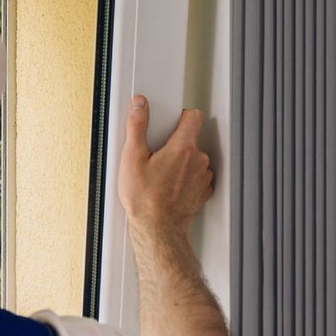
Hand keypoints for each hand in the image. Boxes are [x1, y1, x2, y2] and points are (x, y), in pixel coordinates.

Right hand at [118, 94, 213, 238]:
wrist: (157, 230)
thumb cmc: (145, 199)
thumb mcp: (132, 158)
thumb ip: (137, 126)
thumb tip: (139, 105)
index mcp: (182, 147)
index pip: (193, 116)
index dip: (181, 116)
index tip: (171, 122)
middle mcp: (198, 160)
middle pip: (191, 140)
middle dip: (175, 145)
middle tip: (155, 157)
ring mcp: (203, 177)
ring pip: (194, 160)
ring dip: (181, 164)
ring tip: (160, 175)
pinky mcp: (203, 192)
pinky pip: (197, 178)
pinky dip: (186, 180)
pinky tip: (168, 187)